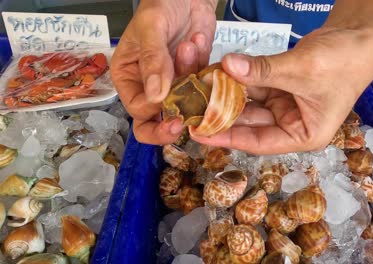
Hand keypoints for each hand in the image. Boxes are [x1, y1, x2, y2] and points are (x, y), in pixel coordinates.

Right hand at [110, 0, 216, 144]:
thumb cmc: (160, 5)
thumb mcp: (151, 27)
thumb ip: (153, 60)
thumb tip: (156, 96)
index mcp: (128, 77)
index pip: (137, 110)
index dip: (154, 114)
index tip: (172, 109)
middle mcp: (148, 85)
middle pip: (154, 122)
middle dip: (169, 126)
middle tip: (186, 123)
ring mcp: (174, 83)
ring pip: (185, 104)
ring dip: (190, 75)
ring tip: (190, 41)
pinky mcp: (194, 77)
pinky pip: (202, 87)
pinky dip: (203, 67)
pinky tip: (198, 39)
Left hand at [190, 26, 372, 154]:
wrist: (360, 34)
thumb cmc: (344, 61)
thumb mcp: (301, 69)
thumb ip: (263, 70)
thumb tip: (227, 66)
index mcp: (303, 135)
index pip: (259, 142)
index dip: (228, 137)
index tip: (199, 132)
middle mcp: (292, 125)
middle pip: (251, 123)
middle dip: (224, 114)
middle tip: (193, 108)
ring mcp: (285, 105)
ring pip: (250, 103)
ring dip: (228, 95)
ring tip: (201, 89)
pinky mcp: (281, 87)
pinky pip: (255, 86)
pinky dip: (240, 79)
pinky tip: (219, 73)